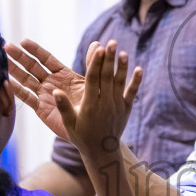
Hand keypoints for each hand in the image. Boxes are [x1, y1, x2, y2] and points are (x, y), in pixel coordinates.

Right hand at [5, 39, 85, 141]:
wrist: (92, 129)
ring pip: (26, 80)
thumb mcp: (93, 82)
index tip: (23, 41)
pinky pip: (28, 98)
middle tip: (6, 46)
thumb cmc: (94, 104)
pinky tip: (7, 83)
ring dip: (14, 71)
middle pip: (32, 67)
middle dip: (20, 57)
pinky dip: (18, 91)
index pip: (46, 59)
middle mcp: (51, 82)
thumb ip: (92, 64)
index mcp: (63, 74)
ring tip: (2, 61)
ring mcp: (44, 95)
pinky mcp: (41, 109)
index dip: (35, 50)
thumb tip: (97, 44)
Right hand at [54, 41, 141, 159]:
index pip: (94, 80)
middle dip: (109, 59)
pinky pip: (132, 93)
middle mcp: (105, 104)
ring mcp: (117, 106)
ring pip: (120, 83)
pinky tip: (140, 69)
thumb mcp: (69, 124)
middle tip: (111, 43)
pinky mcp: (126, 109)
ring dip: (122, 67)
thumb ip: (64, 107)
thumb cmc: (82, 137)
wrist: (102, 152)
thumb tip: (55, 90)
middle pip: (107, 78)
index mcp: (90, 105)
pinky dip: (136, 82)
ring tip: (123, 52)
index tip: (98, 49)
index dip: (96, 64)